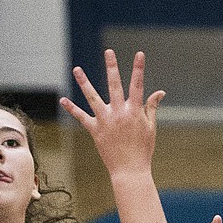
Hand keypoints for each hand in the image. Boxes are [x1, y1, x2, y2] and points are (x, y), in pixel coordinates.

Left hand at [61, 49, 164, 177]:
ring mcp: (106, 121)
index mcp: (135, 111)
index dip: (139, 68)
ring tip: (77, 69)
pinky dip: (72, 109)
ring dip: (84, 82)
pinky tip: (63, 100)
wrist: (130, 170)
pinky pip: (81, 118)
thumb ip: (151, 107)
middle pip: (114, 85)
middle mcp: (119, 113)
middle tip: (108, 51)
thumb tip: (159, 92)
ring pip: (93, 97)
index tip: (139, 53)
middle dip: (112, 67)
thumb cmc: (142, 149)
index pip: (138, 85)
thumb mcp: (150, 127)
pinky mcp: (95, 130)